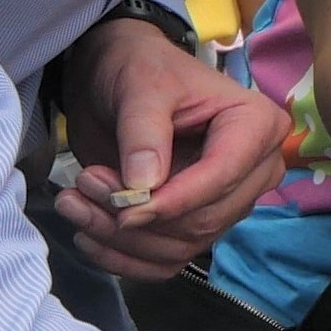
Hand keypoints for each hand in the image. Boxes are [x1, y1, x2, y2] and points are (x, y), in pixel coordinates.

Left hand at [53, 18, 291, 279]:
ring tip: (73, 201)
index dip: (174, 200)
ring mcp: (227, 202)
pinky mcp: (196, 223)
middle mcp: (254, 171)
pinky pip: (167, 261)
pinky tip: (87, 235)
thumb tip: (144, 187)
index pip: (223, 178)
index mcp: (257, 126)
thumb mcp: (140, 87)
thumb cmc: (139, 69)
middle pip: (205, 220)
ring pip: (182, 246)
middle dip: (139, 218)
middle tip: (83, 187)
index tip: (121, 207)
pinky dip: (123, 258)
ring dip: (121, 239)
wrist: (116, 78)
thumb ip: (143, 134)